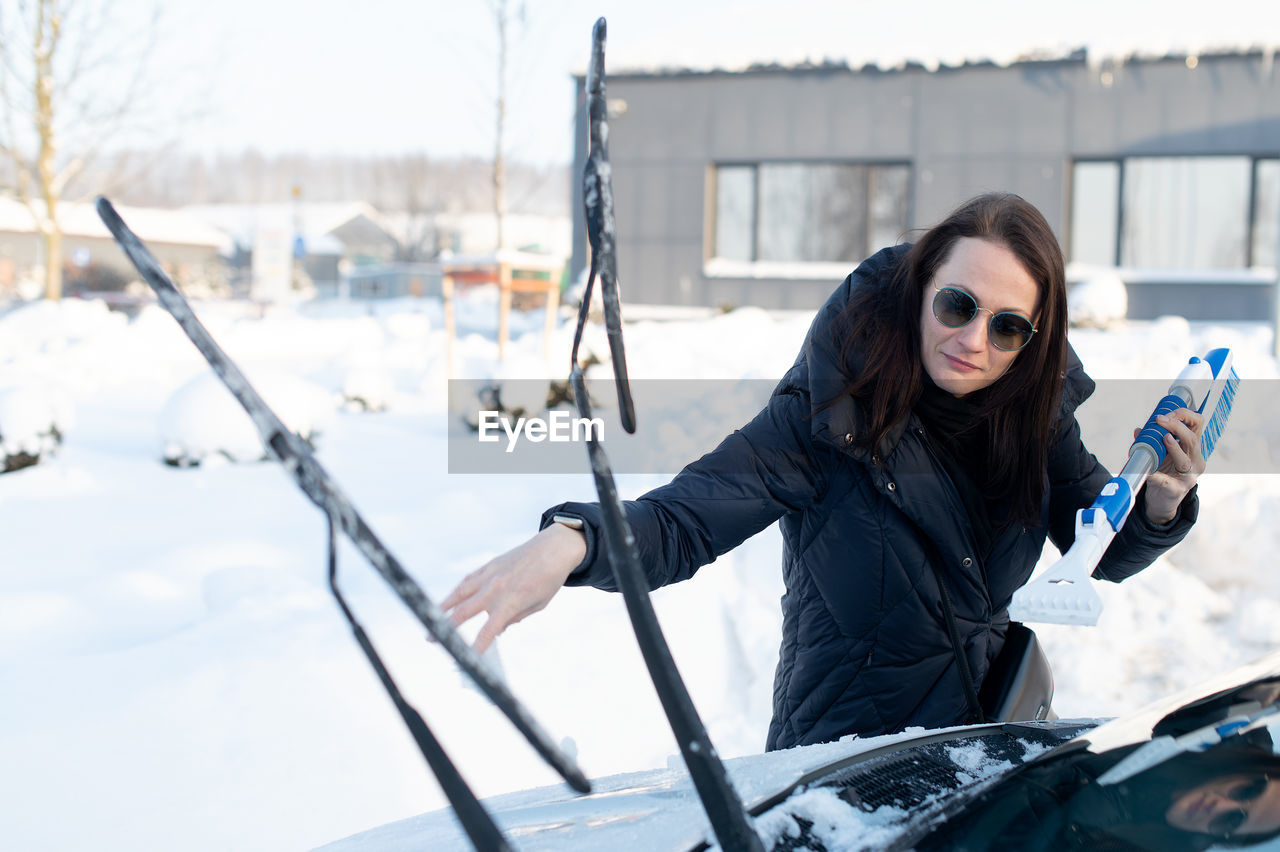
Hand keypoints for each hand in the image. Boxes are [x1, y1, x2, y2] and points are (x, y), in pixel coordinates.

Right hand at [441, 523, 586, 653]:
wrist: (554, 548)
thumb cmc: (549, 579)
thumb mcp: (538, 605)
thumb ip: (516, 618)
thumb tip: (497, 629)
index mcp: (510, 602)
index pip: (488, 630)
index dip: (476, 646)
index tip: (466, 658)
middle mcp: (495, 589)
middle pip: (464, 612)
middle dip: (446, 628)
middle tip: (431, 640)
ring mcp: (489, 575)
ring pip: (459, 593)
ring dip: (443, 607)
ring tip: (431, 618)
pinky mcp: (489, 565)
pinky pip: (468, 580)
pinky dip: (457, 591)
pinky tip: (450, 600)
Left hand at [1133, 406, 1205, 524]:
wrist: (1162, 499)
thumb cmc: (1163, 470)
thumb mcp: (1159, 452)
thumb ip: (1150, 440)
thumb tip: (1139, 430)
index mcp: (1192, 447)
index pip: (1197, 424)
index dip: (1185, 416)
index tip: (1166, 413)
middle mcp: (1195, 460)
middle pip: (1192, 440)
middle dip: (1176, 427)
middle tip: (1160, 420)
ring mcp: (1189, 476)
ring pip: (1185, 460)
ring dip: (1174, 447)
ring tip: (1165, 438)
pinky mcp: (1178, 489)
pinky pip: (1167, 481)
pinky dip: (1157, 475)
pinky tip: (1149, 473)